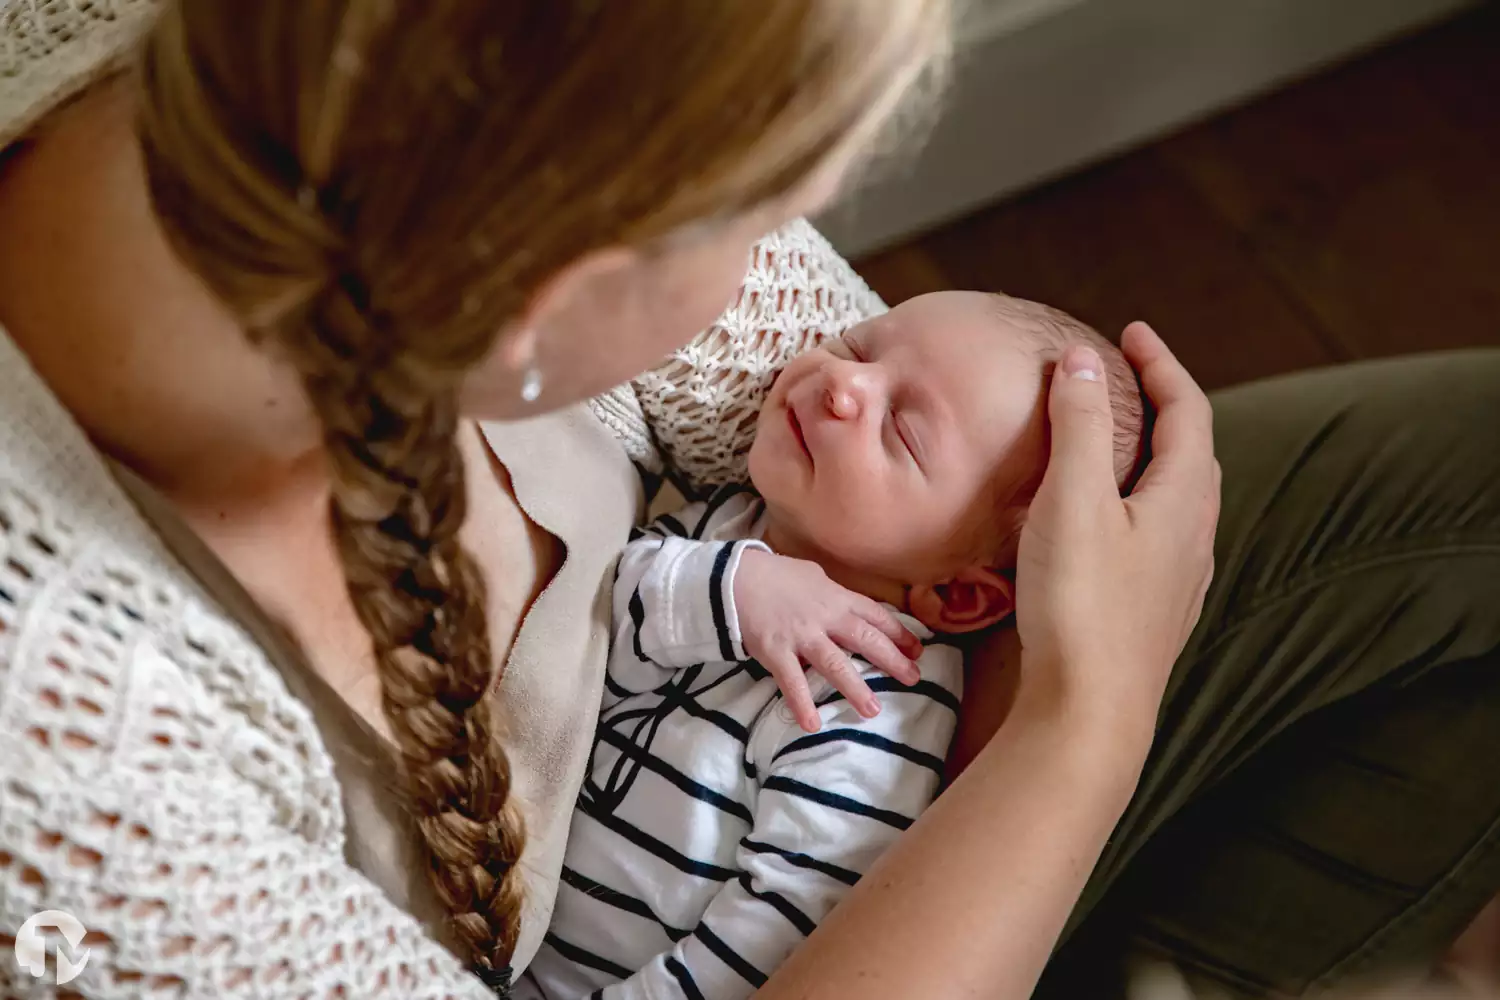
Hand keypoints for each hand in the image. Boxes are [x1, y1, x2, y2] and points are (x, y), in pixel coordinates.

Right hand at [735, 549, 922, 731]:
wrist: (734, 578)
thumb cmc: (774, 575)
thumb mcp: (811, 576)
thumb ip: (832, 593)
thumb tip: (846, 603)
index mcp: (836, 597)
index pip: (875, 616)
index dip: (899, 633)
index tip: (917, 649)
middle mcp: (824, 617)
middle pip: (866, 640)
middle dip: (892, 660)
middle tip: (913, 678)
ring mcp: (801, 636)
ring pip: (835, 664)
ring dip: (855, 688)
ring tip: (872, 710)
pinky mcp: (776, 652)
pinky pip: (792, 682)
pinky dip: (802, 704)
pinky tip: (812, 724)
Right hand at [1014, 322, 1219, 739]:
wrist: (1088, 714)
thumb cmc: (1081, 605)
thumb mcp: (1073, 499)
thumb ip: (1078, 424)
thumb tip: (1082, 361)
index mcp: (1184, 500)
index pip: (1188, 410)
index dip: (1161, 365)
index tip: (1132, 333)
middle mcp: (1194, 538)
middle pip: (1191, 453)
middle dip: (1161, 407)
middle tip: (1124, 380)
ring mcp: (1177, 581)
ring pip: (1176, 499)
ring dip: (1150, 459)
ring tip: (1112, 444)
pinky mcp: (1152, 613)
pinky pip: (1155, 537)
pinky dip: (1134, 504)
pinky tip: (1104, 524)